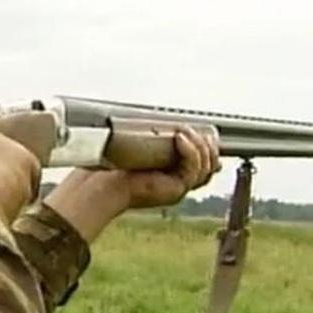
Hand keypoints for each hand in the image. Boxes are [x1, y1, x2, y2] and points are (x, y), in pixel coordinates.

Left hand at [45, 126, 219, 240]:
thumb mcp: (141, 144)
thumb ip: (155, 135)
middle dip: (207, 145)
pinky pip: (193, 169)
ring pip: (206, 167)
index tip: (205, 131)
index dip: (210, 148)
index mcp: (172, 175)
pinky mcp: (176, 190)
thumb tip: (168, 121)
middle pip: (211, 165)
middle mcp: (178, 184)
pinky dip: (190, 151)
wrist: (102, 182)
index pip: (205, 163)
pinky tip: (179, 138)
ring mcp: (179, 189)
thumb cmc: (114, 164)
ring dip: (198, 145)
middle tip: (190, 129)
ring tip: (181, 131)